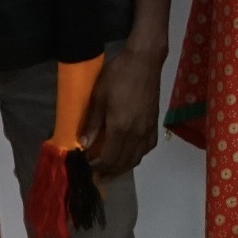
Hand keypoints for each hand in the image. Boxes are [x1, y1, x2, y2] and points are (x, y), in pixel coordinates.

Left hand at [81, 47, 164, 179]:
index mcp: (121, 127)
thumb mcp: (98, 96)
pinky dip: (136, 156)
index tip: (85, 169)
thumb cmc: (118, 75)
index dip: (97, 168)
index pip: (109, 158)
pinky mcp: (154, 123)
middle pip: (123, 162)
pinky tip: (129, 155)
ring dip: (122, 168)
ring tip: (109, 171)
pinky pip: (146, 148)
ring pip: (136, 158)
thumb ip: (92, 123)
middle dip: (108, 172)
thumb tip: (84, 145)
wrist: (144, 60)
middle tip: (95, 177)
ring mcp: (148, 129)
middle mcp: (136, 133)